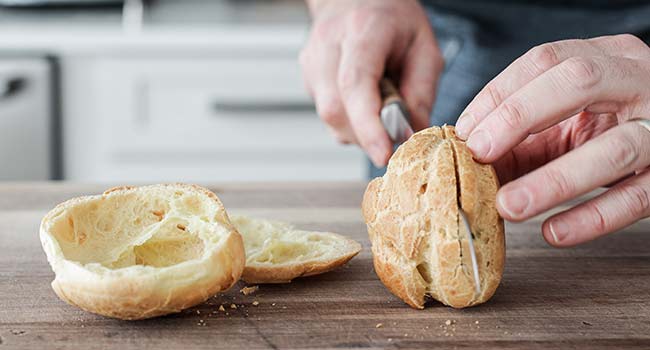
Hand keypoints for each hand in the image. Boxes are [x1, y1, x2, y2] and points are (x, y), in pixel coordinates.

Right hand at [300, 0, 442, 165]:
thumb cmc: (392, 19)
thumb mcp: (424, 46)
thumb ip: (421, 91)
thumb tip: (412, 134)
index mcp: (362, 29)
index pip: (355, 84)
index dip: (367, 125)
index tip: (383, 153)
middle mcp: (328, 44)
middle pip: (335, 108)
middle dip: (366, 134)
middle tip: (393, 136)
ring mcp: (312, 60)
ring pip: (328, 116)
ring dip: (358, 130)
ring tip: (380, 113)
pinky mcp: (307, 76)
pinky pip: (327, 114)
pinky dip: (349, 121)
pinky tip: (364, 106)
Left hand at [455, 34, 649, 246]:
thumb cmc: (608, 127)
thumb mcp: (568, 118)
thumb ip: (521, 134)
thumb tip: (465, 157)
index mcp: (607, 57)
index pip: (546, 60)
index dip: (499, 93)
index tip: (466, 130)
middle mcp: (639, 81)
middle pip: (579, 81)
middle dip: (519, 115)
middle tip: (479, 152)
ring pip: (614, 149)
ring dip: (553, 181)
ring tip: (508, 205)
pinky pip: (635, 199)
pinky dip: (591, 218)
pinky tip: (553, 231)